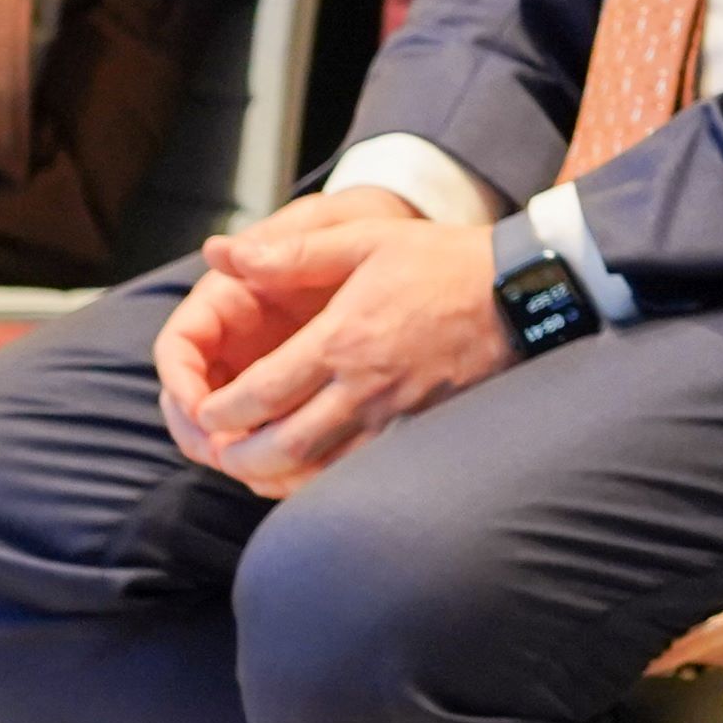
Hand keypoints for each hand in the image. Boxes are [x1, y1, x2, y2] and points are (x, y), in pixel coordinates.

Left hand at [166, 205, 510, 493]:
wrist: (519, 293)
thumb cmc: (441, 262)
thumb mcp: (363, 239)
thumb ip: (289, 253)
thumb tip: (221, 253)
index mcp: (340, 339)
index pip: (260, 393)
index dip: (219, 411)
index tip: (203, 412)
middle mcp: (362, 387)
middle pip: (281, 445)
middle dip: (238, 456)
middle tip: (217, 451)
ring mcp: (393, 417)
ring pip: (318, 470)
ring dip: (275, 477)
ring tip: (251, 470)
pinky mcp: (418, 433)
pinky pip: (359, 473)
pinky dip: (322, 482)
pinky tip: (306, 477)